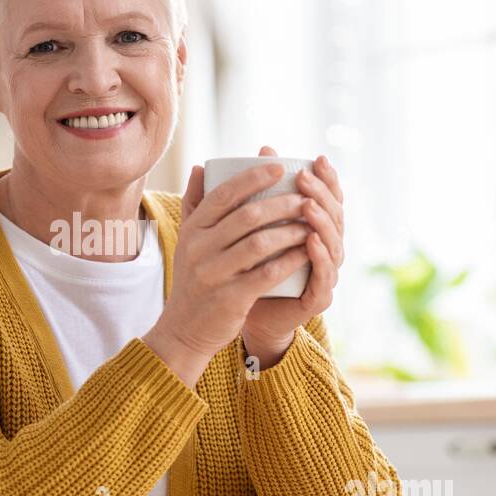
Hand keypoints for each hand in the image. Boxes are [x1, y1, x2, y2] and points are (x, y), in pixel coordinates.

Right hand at [143, 159, 313, 386]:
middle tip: (305, 197)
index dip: (253, 177)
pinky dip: (290, 260)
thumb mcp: (186, 241)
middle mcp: (199, 249)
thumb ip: (194, 204)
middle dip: (282, 203)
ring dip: (291, 230)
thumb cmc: (193, 280)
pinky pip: (267, 273)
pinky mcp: (231, 298)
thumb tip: (200, 166)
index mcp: (192, 230)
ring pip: (260, 243)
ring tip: (311, 224)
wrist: (184, 329)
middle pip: (247, 216)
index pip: (223, 194)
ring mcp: (214, 274)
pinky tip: (307, 252)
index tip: (279, 166)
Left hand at [240, 145, 344, 368]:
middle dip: (322, 194)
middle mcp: (323, 249)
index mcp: (309, 229)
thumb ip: (221, 202)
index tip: (316, 159)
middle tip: (304, 177)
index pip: (327, 198)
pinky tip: (310, 241)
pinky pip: (323, 275)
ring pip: (333, 242)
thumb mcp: (229, 233)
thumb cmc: (237, 270)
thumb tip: (202, 166)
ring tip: (306, 205)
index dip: (327, 178)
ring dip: (321, 221)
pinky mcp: (318, 298)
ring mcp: (324, 274)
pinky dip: (319, 257)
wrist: (235, 318)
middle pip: (335, 215)